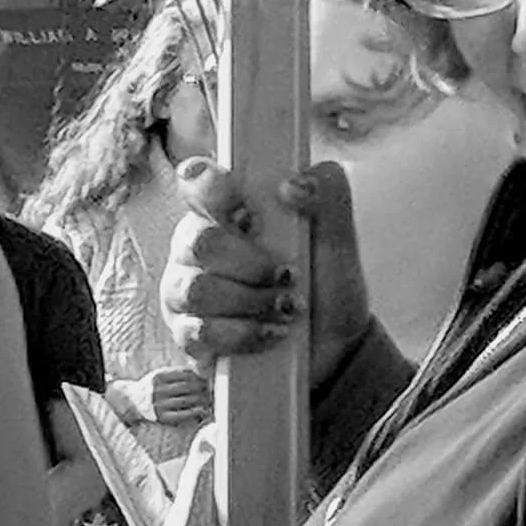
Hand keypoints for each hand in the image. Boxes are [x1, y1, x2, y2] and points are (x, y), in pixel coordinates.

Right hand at [109, 367, 212, 424]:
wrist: (131, 402)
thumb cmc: (151, 386)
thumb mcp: (159, 375)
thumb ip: (175, 373)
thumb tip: (199, 372)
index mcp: (159, 376)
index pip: (184, 373)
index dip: (198, 375)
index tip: (206, 377)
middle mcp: (158, 390)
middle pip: (186, 386)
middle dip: (201, 386)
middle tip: (209, 387)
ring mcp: (159, 404)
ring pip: (185, 399)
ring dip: (200, 398)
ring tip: (208, 397)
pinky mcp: (161, 417)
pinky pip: (181, 414)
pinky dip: (193, 412)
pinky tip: (201, 409)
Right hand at [160, 158, 370, 389]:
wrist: (333, 344)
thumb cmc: (325, 281)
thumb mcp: (339, 232)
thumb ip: (326, 191)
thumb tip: (291, 185)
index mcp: (227, 208)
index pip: (196, 181)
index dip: (211, 187)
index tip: (244, 207)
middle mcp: (197, 244)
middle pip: (200, 241)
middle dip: (251, 265)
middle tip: (287, 274)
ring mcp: (186, 290)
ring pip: (197, 290)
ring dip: (250, 301)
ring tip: (285, 306)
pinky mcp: (188, 335)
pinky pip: (199, 333)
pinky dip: (242, 334)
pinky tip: (270, 332)